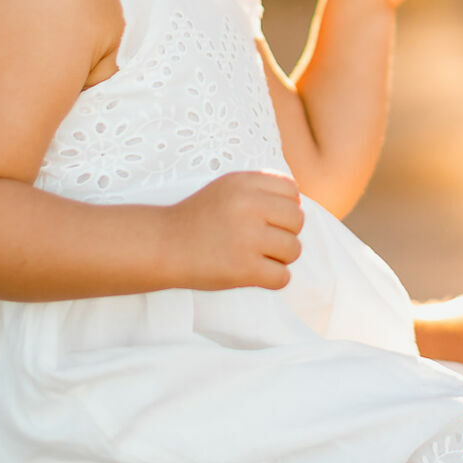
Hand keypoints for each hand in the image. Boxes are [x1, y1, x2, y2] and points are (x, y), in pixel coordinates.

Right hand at [162, 170, 302, 290]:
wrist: (162, 245)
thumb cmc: (198, 219)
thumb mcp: (227, 189)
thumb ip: (260, 190)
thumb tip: (300, 205)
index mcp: (245, 183)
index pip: (292, 191)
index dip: (285, 207)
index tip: (267, 218)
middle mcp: (249, 206)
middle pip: (297, 220)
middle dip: (285, 233)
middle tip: (262, 241)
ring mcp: (247, 238)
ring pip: (294, 249)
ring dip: (279, 258)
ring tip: (255, 257)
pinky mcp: (244, 269)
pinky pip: (283, 277)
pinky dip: (272, 279)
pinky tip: (253, 273)